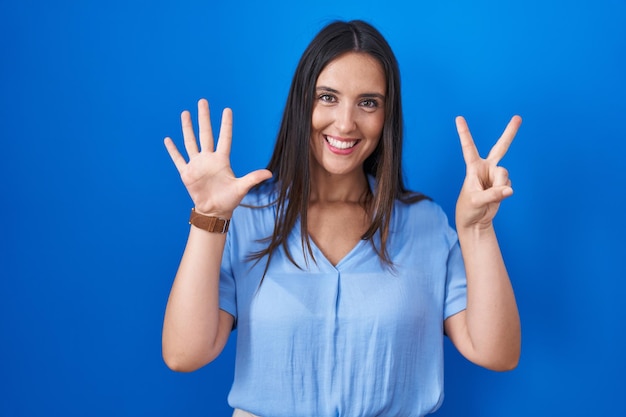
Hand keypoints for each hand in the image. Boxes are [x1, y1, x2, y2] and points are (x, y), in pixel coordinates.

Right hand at [164, 99, 272, 217]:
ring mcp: (197, 165)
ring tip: (185, 113)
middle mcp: (208, 159)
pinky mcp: (187, 173)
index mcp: (222, 160)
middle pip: (205, 134)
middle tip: (202, 101)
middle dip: (203, 118)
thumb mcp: (241, 188)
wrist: (214, 212)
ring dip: (187, 128)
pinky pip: (178, 159)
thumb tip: (269, 173)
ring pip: (190, 142)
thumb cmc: (229, 200)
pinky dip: (173, 150)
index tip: (227, 109)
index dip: (226, 124)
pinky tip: (168, 139)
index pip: (224, 138)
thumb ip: (253, 179)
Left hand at [455, 115, 520, 230]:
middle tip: (518, 117)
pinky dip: (503, 193)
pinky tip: (495, 198)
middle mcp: (485, 168)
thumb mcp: (475, 201)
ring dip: (499, 186)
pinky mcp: (503, 184)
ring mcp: (495, 176)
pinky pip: (508, 185)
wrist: (475, 221)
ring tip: (489, 196)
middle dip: (510, 133)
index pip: (468, 147)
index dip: (464, 133)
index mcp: (473, 167)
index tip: (458, 118)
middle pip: (501, 148)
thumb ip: (492, 195)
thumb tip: (509, 190)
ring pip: (505, 175)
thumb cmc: (468, 209)